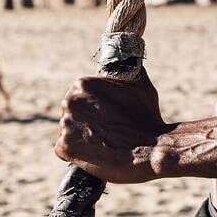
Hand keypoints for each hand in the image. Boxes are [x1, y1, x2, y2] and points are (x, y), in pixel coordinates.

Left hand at [55, 70, 173, 183]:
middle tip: (105, 131)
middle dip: (86, 122)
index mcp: (82, 84)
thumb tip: (130, 62)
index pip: (80, 96)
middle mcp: (69, 102)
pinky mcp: (65, 147)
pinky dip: (78, 154)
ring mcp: (66, 125)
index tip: (106, 117)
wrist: (151, 147)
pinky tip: (96, 154)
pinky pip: (66, 150)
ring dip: (82, 138)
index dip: (94, 108)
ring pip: (69, 132)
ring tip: (104, 144)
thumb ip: (126, 73)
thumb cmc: (147, 117)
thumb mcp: (139, 85)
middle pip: (72, 113)